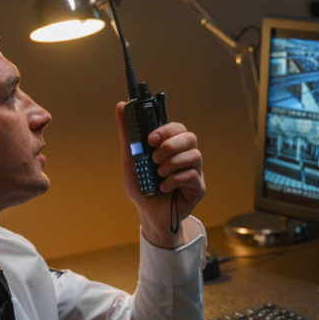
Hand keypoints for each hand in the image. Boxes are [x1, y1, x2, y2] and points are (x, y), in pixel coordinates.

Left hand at [115, 102, 204, 248]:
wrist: (147, 213)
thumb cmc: (141, 186)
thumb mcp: (130, 159)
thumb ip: (128, 134)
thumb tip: (121, 106)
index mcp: (171, 146)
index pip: (177, 128)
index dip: (165, 130)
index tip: (150, 139)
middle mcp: (184, 156)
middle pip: (190, 138)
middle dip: (170, 146)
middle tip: (154, 158)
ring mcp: (194, 171)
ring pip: (195, 155)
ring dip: (172, 163)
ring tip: (158, 174)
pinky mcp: (197, 187)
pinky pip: (193, 176)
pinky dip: (174, 180)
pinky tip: (163, 187)